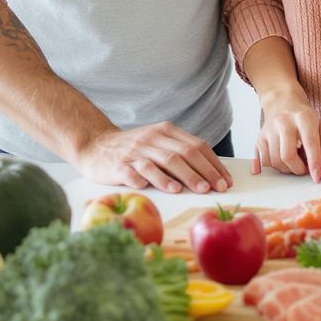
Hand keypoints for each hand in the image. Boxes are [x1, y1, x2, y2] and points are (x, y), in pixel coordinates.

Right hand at [75, 122, 232, 194]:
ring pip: (164, 161)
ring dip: (184, 176)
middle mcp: (152, 138)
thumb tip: (210, 172)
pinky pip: (137, 172)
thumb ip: (179, 152)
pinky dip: (153, 180)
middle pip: (183, 154)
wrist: (94, 145)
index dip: (213, 164)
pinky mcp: (119, 165)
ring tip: (199, 189)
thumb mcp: (157, 143)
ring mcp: (135, 151)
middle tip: (218, 188)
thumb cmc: (133, 149)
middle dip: (204, 171)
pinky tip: (166, 189)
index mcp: (165, 131)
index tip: (226, 181)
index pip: (196, 146)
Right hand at [252, 97, 320, 182]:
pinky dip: (273, 166)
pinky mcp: (260, 137)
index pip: (309, 142)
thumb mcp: (320, 125)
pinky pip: (263, 160)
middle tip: (304, 169)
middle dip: (298, 169)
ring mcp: (269, 129)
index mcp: (303, 117)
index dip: (314, 162)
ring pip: (274, 160)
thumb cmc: (303, 116)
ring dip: (286, 169)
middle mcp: (283, 122)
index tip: (318, 177)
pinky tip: (281, 162)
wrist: (281, 100)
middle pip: (287, 155)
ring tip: (294, 162)